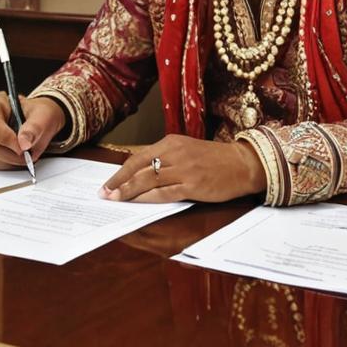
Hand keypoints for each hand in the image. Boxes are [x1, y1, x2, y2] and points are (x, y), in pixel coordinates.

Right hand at [0, 93, 65, 169]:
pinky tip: (15, 160)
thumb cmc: (35, 113)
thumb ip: (34, 127)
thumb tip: (24, 143)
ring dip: (7, 161)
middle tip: (27, 156)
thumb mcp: (41, 114)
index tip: (23, 148)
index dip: (8, 139)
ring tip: (23, 158)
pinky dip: (3, 164)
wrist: (35, 119)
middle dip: (9, 154)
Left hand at [99, 134, 265, 203]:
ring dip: (128, 192)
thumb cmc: (213, 159)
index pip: (138, 157)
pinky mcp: (193, 185)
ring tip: (116, 200)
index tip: (107, 183)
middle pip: (138, 168)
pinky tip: (137, 204)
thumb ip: (165, 158)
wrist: (242, 164)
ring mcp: (184, 169)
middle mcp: (175, 153)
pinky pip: (164, 194)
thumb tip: (139, 172)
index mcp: (171, 142)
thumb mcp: (186, 149)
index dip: (120, 172)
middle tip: (104, 194)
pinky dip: (148, 199)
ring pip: (148, 181)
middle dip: (118, 183)